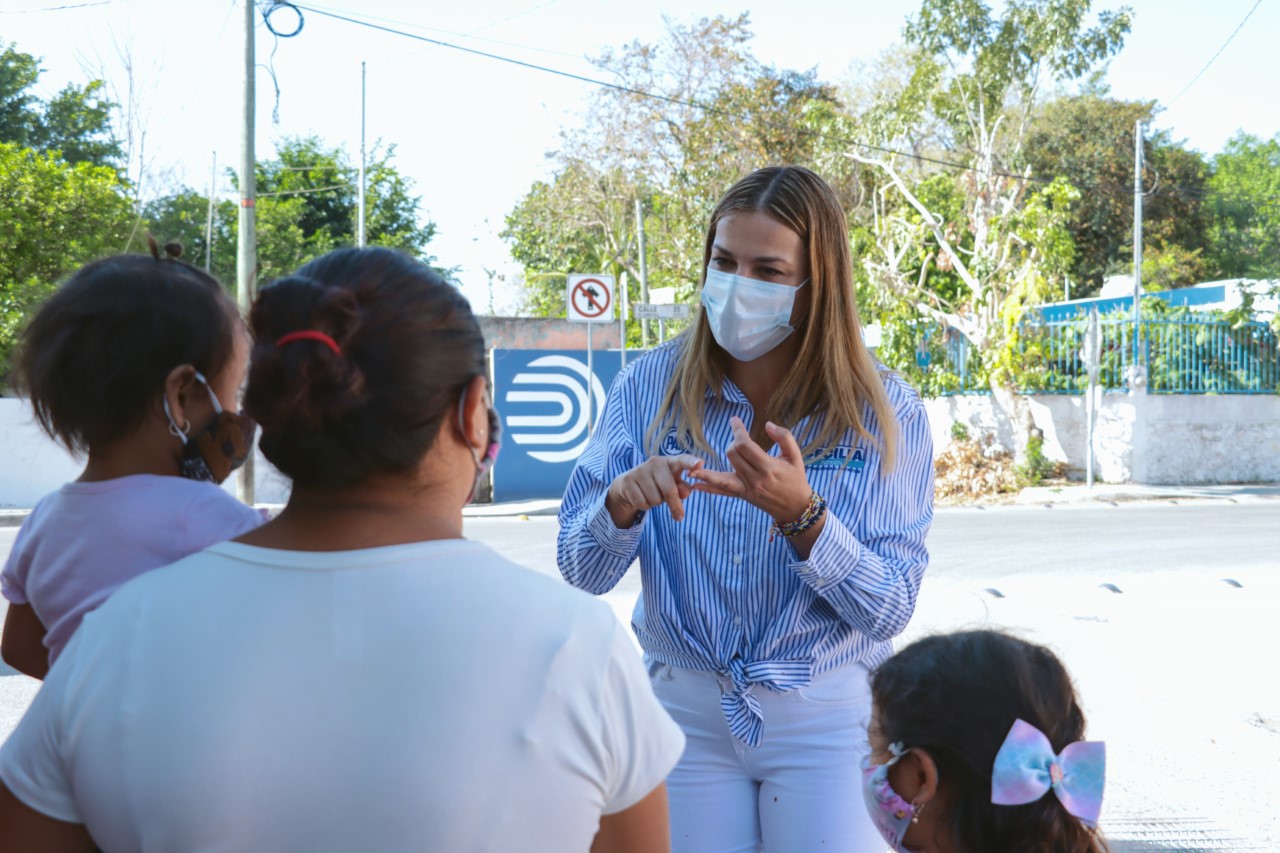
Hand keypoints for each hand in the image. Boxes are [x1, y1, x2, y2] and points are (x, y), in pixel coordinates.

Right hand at [606, 454, 703, 527]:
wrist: (628, 484)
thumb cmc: (657, 484)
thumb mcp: (671, 485)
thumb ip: (682, 489)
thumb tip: (686, 492)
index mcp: (670, 462)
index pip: (682, 460)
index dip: (691, 462)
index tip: (700, 464)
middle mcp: (655, 463)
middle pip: (669, 490)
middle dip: (675, 506)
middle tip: (679, 517)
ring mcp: (640, 470)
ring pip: (655, 499)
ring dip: (655, 504)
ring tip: (651, 496)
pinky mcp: (628, 480)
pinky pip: (642, 503)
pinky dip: (644, 506)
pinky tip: (641, 498)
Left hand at [688, 417, 812, 522]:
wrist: (796, 508)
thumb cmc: (796, 479)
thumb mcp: (795, 456)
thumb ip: (784, 437)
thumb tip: (768, 424)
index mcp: (769, 467)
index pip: (746, 446)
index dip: (738, 430)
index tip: (735, 420)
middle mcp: (755, 479)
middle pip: (733, 456)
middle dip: (732, 443)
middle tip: (739, 439)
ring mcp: (747, 489)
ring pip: (722, 477)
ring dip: (706, 472)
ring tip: (692, 467)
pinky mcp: (742, 496)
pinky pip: (723, 492)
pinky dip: (708, 488)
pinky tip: (695, 485)